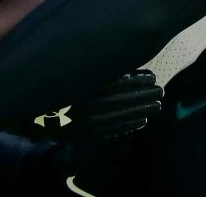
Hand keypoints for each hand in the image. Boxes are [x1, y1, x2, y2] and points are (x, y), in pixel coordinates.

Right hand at [14, 70, 162, 143]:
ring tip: (157, 105)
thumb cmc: (66, 96)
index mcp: (83, 88)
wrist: (45, 122)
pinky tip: (143, 121)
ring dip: (142, 110)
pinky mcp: (88, 136)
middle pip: (122, 100)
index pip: (116, 83)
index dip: (137, 80)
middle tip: (160, 91)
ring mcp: (86, 123)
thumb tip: (129, 69)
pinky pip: (114, 131)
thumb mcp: (80, 80)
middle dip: (144, 95)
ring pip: (120, 116)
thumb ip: (101, 74)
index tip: (152, 77)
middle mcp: (84, 106)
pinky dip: (130, 126)